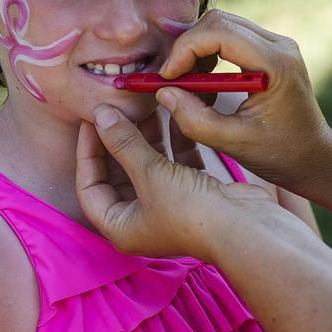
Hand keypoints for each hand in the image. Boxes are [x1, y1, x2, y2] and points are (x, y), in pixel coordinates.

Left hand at [76, 105, 273, 260]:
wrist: (244, 227)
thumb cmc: (190, 210)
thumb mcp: (149, 173)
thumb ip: (123, 142)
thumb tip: (100, 114)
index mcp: (120, 226)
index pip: (89, 186)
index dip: (87, 152)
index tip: (92, 120)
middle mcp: (141, 219)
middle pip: (119, 173)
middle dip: (119, 139)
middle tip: (117, 108)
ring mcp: (168, 205)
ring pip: (149, 164)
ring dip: (147, 136)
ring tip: (145, 104)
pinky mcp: (193, 192)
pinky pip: (175, 162)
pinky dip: (174, 140)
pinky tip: (174, 115)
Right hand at [157, 9, 331, 194]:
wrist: (315, 157)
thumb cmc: (280, 154)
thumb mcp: (233, 143)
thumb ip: (195, 119)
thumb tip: (164, 92)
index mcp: (276, 64)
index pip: (220, 33)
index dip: (185, 49)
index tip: (167, 77)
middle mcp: (279, 45)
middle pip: (218, 21)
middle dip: (187, 46)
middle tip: (170, 79)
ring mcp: (276, 43)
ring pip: (221, 25)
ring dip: (196, 49)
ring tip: (187, 84)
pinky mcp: (269, 49)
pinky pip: (229, 36)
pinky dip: (208, 53)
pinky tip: (204, 84)